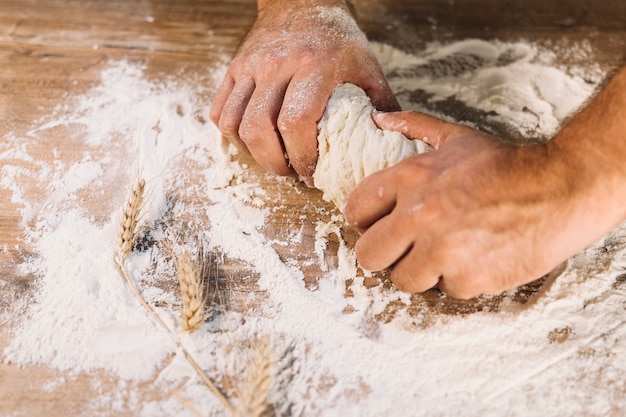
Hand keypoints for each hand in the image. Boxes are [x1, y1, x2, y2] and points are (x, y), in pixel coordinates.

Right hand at [210, 0, 398, 184]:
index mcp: (314, 65)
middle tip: (292, 172)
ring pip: (234, 124)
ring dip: (252, 153)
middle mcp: (276, 64)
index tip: (313, 173)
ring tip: (274, 159)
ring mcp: (249, 65)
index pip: (295, 123)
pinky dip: (232, 136)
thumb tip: (389, 144)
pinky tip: (254, 141)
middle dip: (275, 163)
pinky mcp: (233, 68)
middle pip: (258, 129)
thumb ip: (382, 106)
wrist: (302, 0)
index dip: (302, 157)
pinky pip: (219, 112)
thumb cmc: (337, 39)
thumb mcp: (367, 67)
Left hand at [343, 111, 607, 298]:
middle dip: (385, 254)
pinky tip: (476, 257)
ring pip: (403, 279)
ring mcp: (441, 251)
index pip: (355, 212)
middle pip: (368, 256)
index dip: (366, 222)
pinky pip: (444, 289)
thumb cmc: (506, 164)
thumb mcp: (457, 138)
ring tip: (446, 252)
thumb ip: (414, 126)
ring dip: (421, 270)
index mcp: (409, 179)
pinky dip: (458, 279)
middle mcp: (418, 216)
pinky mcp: (467, 279)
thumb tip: (378, 119)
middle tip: (407, 247)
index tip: (381, 225)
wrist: (561, 189)